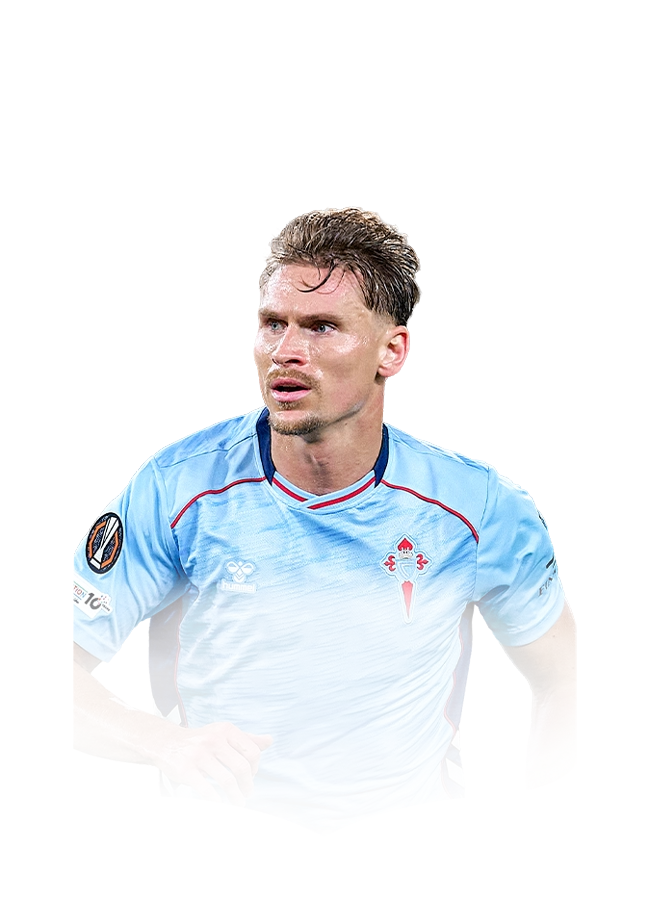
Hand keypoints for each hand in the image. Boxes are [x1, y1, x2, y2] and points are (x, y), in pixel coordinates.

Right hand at [150, 721, 272, 806]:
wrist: (167, 742)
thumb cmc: (201, 740)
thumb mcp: (223, 733)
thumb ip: (246, 738)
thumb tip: (269, 741)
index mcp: (226, 730)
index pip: (252, 751)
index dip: (256, 768)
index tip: (252, 776)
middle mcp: (213, 740)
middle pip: (242, 767)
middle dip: (248, 785)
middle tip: (248, 793)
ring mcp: (199, 755)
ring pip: (227, 781)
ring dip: (236, 796)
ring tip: (238, 802)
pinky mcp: (186, 770)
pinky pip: (207, 790)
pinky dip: (216, 800)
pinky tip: (220, 803)